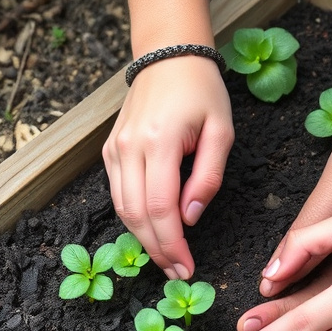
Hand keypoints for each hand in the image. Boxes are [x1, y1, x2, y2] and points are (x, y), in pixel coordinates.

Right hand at [102, 56, 233, 278]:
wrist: (168, 58)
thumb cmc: (201, 93)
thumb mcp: (221, 132)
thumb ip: (208, 178)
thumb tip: (190, 217)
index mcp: (159, 143)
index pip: (161, 209)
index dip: (173, 245)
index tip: (186, 268)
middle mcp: (129, 149)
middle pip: (137, 216)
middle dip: (157, 251)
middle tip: (177, 272)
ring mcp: (114, 150)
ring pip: (122, 210)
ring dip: (143, 240)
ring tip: (166, 259)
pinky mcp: (110, 152)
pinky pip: (118, 194)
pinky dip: (134, 218)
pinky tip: (151, 231)